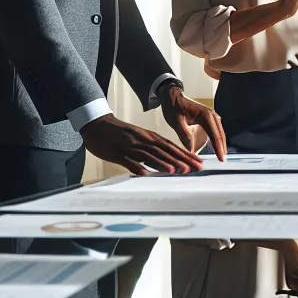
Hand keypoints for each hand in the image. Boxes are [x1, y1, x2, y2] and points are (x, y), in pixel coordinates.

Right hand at [80, 114, 202, 174]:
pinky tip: (145, 174)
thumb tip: (169, 160)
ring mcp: (129, 146)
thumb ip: (153, 148)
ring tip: (176, 171)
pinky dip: (137, 167)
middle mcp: (143, 140)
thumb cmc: (120, 133)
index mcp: (149, 137)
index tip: (199, 163)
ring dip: (162, 163)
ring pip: (149, 155)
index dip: (186, 155)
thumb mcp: (140, 138)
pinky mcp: (116, 152)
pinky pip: (128, 160)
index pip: (172, 147)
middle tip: (195, 168)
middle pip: (165, 151)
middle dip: (180, 160)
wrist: (97, 123)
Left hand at [159, 85, 224, 158]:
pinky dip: (217, 138)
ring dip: (221, 143)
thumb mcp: (176, 122)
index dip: (218, 148)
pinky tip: (216, 146)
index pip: (215, 135)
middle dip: (222, 147)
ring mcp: (211, 116)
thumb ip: (185, 135)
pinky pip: (215, 130)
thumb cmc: (173, 107)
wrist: (172, 96)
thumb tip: (192, 151)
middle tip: (222, 160)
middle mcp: (211, 115)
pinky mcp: (208, 118)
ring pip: (219, 132)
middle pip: (220, 134)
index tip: (221, 158)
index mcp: (205, 115)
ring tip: (221, 155)